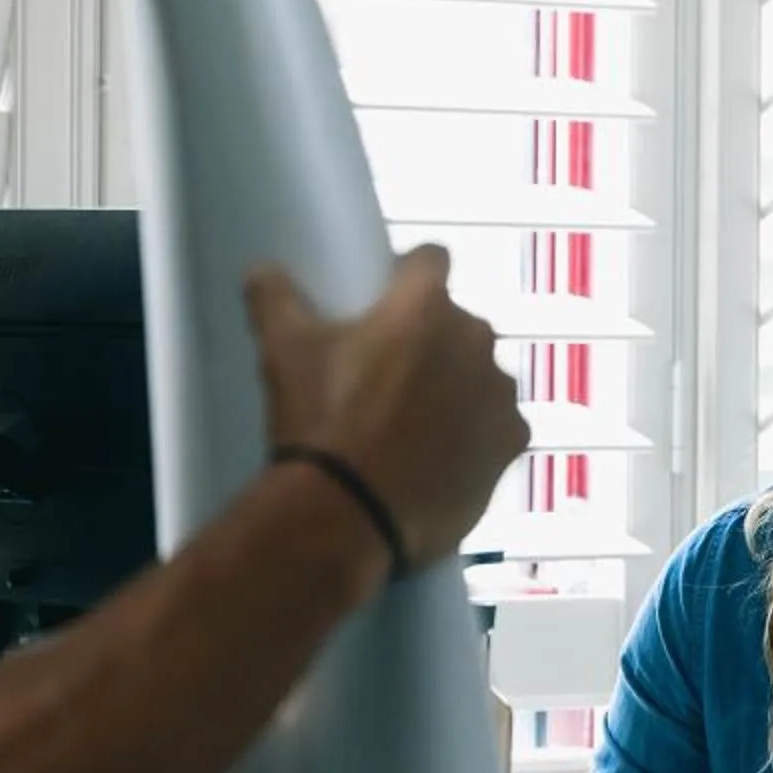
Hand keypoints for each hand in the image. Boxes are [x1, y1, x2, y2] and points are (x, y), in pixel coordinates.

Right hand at [244, 246, 528, 568]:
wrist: (349, 513)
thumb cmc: (319, 418)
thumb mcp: (284, 350)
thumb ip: (275, 298)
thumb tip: (260, 270)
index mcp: (426, 304)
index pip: (431, 259)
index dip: (408, 274)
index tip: (385, 299)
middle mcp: (476, 339)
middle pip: (458, 324)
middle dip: (432, 340)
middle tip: (392, 375)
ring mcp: (500, 394)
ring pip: (481, 376)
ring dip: (459, 387)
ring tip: (416, 425)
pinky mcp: (512, 445)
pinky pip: (498, 427)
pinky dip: (476, 436)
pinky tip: (441, 459)